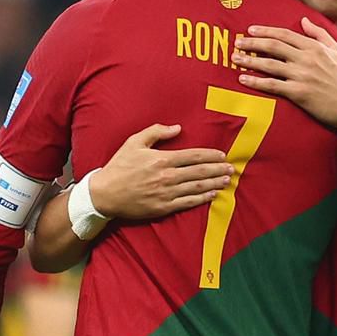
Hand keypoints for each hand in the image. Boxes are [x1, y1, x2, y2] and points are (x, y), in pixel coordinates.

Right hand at [88, 123, 231, 218]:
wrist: (105, 194)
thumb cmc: (119, 166)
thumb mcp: (134, 142)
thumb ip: (156, 132)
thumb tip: (177, 127)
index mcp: (162, 159)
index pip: (193, 156)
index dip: (210, 155)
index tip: (222, 155)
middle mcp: (167, 176)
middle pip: (199, 172)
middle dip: (218, 169)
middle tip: (231, 167)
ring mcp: (166, 193)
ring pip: (197, 187)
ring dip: (214, 183)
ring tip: (227, 180)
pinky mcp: (163, 207)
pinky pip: (188, 202)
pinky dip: (202, 198)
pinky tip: (212, 195)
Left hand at [232, 17, 336, 127]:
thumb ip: (320, 34)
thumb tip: (304, 20)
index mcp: (315, 48)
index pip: (285, 35)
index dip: (266, 31)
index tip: (251, 30)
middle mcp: (306, 59)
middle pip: (273, 46)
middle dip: (252, 43)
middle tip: (237, 42)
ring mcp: (301, 76)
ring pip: (269, 64)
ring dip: (249, 60)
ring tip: (234, 58)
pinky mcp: (298, 93)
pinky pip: (272, 85)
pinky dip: (255, 81)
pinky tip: (243, 79)